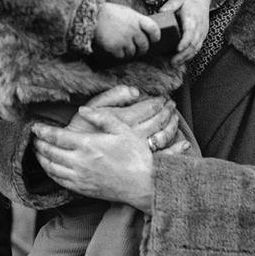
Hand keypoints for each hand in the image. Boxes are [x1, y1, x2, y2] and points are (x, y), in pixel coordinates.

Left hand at [32, 110, 164, 209]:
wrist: (145, 185)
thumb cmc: (137, 156)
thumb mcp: (122, 130)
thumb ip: (101, 117)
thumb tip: (82, 110)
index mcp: (88, 145)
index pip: (56, 137)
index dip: (42, 131)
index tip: (34, 127)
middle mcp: (80, 163)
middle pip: (49, 153)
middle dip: (38, 144)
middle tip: (33, 138)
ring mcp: (80, 178)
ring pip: (51, 168)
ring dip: (41, 159)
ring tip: (37, 151)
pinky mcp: (83, 189)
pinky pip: (59, 181)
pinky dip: (50, 173)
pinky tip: (50, 167)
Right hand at [66, 87, 181, 152]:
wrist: (72, 160)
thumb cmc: (80, 132)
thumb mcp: (91, 109)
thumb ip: (112, 97)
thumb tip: (134, 91)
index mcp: (123, 121)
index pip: (148, 108)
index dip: (158, 101)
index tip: (164, 97)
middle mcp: (133, 136)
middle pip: (158, 122)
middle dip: (167, 112)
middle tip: (172, 106)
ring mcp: (136, 151)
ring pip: (162, 137)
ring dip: (172, 127)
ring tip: (175, 119)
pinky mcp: (136, 163)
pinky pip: (161, 155)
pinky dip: (174, 149)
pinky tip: (183, 144)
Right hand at [94, 3, 160, 59]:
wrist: (91, 16)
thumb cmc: (109, 13)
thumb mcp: (126, 12)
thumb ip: (136, 21)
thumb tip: (143, 33)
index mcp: (136, 18)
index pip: (153, 29)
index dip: (156, 36)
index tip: (154, 40)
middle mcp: (132, 29)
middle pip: (144, 44)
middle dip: (143, 49)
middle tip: (140, 50)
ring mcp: (124, 39)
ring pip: (133, 52)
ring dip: (130, 52)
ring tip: (124, 47)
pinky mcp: (115, 47)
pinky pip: (122, 56)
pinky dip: (119, 54)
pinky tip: (116, 49)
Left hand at [158, 0, 211, 64]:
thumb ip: (169, 5)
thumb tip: (160, 12)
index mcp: (193, 19)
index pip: (190, 33)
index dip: (185, 42)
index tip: (177, 49)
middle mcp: (199, 27)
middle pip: (193, 44)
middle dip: (183, 55)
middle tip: (172, 62)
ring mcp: (202, 32)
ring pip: (196, 48)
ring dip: (186, 57)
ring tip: (174, 64)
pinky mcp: (202, 35)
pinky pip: (197, 47)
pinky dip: (190, 55)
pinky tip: (181, 60)